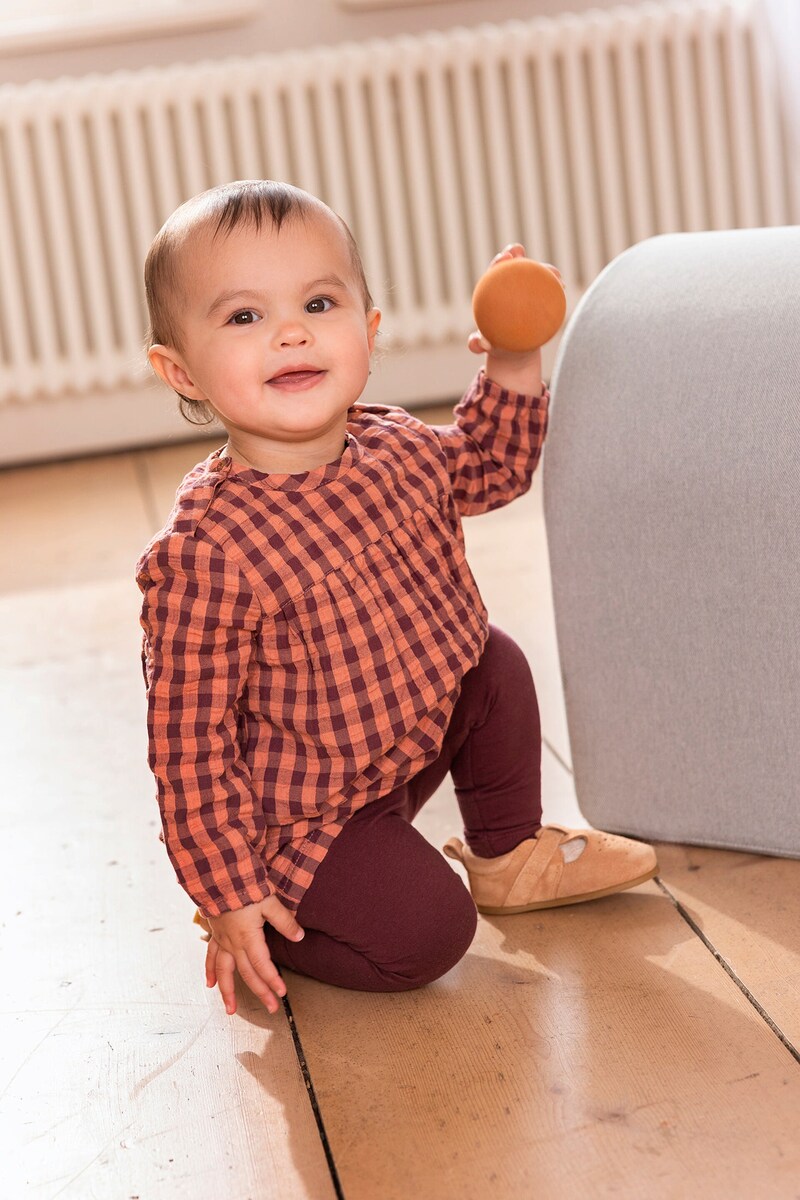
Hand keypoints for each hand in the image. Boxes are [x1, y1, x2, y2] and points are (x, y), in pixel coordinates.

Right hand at [203, 894, 304, 1015]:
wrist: (217, 877)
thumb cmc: (244, 887)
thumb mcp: (269, 902)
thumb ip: (284, 921)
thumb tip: (299, 937)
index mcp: (249, 938)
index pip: (263, 965)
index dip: (273, 980)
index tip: (282, 993)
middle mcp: (234, 944)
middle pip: (247, 974)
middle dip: (260, 992)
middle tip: (271, 1008)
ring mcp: (222, 940)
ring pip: (224, 971)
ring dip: (228, 991)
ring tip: (231, 1010)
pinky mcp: (215, 934)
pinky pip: (210, 956)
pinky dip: (210, 971)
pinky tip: (209, 984)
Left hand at [469, 244, 563, 393]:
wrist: (511, 348)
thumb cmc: (495, 344)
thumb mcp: (484, 345)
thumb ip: (477, 344)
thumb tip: (480, 343)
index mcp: (491, 293)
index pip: (493, 273)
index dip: (499, 262)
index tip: (505, 256)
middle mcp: (508, 287)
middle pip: (511, 266)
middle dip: (515, 254)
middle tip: (520, 251)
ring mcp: (526, 291)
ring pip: (535, 274)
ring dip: (545, 269)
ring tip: (553, 274)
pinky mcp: (540, 298)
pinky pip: (548, 289)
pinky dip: (555, 285)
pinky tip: (561, 286)